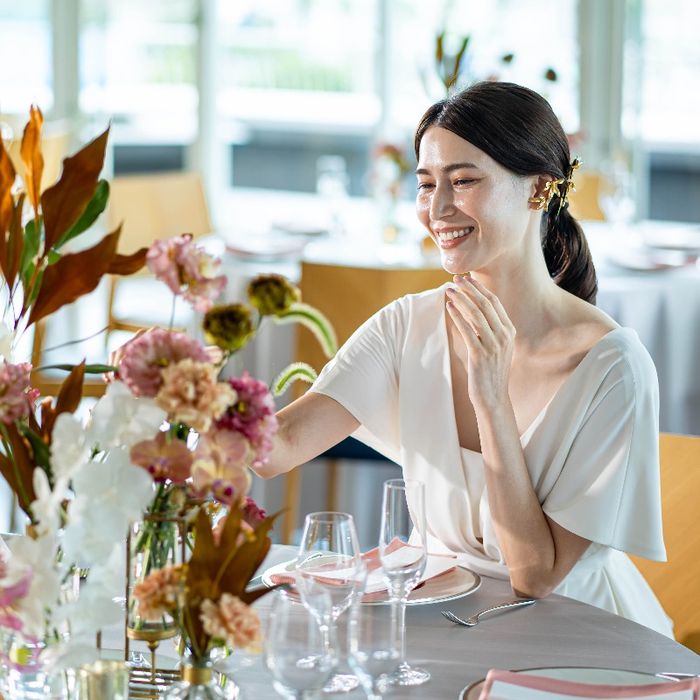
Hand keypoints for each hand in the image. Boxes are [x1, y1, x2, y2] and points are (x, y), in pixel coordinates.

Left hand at [445, 274, 515, 410]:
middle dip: (469, 289)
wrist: (493, 397)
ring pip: (476, 314)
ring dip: (461, 299)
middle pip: (485, 304)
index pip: (494, 302)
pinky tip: (449, 308)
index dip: (479, 288)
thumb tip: (473, 310)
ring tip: (449, 290)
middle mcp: (504, 336)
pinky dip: (457, 316)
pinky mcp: (480, 354)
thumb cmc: (490, 371)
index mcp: (510, 331)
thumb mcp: (496, 347)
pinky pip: (467, 330)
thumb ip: (490, 329)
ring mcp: (493, 345)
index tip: (466, 279)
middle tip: (455, 279)